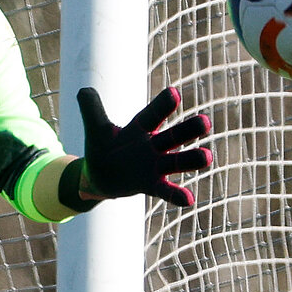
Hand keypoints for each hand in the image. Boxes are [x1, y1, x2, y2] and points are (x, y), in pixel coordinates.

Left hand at [76, 86, 212, 207]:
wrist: (100, 176)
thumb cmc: (102, 148)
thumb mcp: (95, 128)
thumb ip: (91, 108)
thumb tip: (84, 91)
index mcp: (141, 127)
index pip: (153, 114)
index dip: (162, 105)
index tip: (174, 93)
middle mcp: (153, 145)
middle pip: (174, 135)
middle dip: (188, 130)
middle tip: (205, 122)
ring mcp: (154, 166)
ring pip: (176, 161)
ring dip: (192, 159)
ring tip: (208, 157)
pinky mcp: (150, 184)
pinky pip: (165, 189)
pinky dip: (176, 194)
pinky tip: (189, 199)